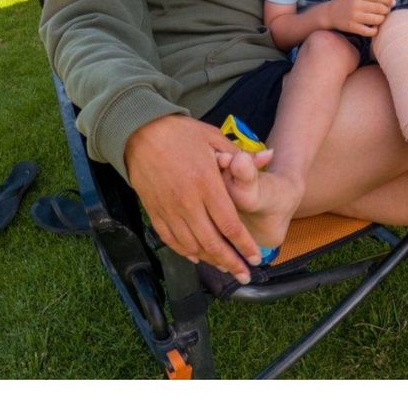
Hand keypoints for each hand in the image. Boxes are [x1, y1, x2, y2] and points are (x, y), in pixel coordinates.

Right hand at [124, 116, 260, 282]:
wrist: (137, 131)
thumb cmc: (178, 133)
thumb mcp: (212, 137)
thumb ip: (241, 154)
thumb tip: (270, 156)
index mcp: (206, 184)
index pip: (230, 224)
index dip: (244, 245)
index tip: (255, 258)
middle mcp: (187, 202)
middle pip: (212, 242)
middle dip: (230, 262)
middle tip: (244, 275)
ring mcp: (169, 209)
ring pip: (191, 245)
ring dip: (210, 260)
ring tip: (225, 268)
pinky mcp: (154, 211)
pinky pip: (170, 239)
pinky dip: (184, 252)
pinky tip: (196, 257)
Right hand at [327, 0, 393, 35]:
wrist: (328, 14)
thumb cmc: (344, 2)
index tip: (392, 3)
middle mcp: (356, 5)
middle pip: (380, 8)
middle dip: (386, 10)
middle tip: (386, 12)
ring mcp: (354, 17)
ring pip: (377, 20)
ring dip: (381, 20)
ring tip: (379, 19)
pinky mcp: (352, 27)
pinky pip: (369, 31)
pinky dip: (374, 30)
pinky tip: (374, 28)